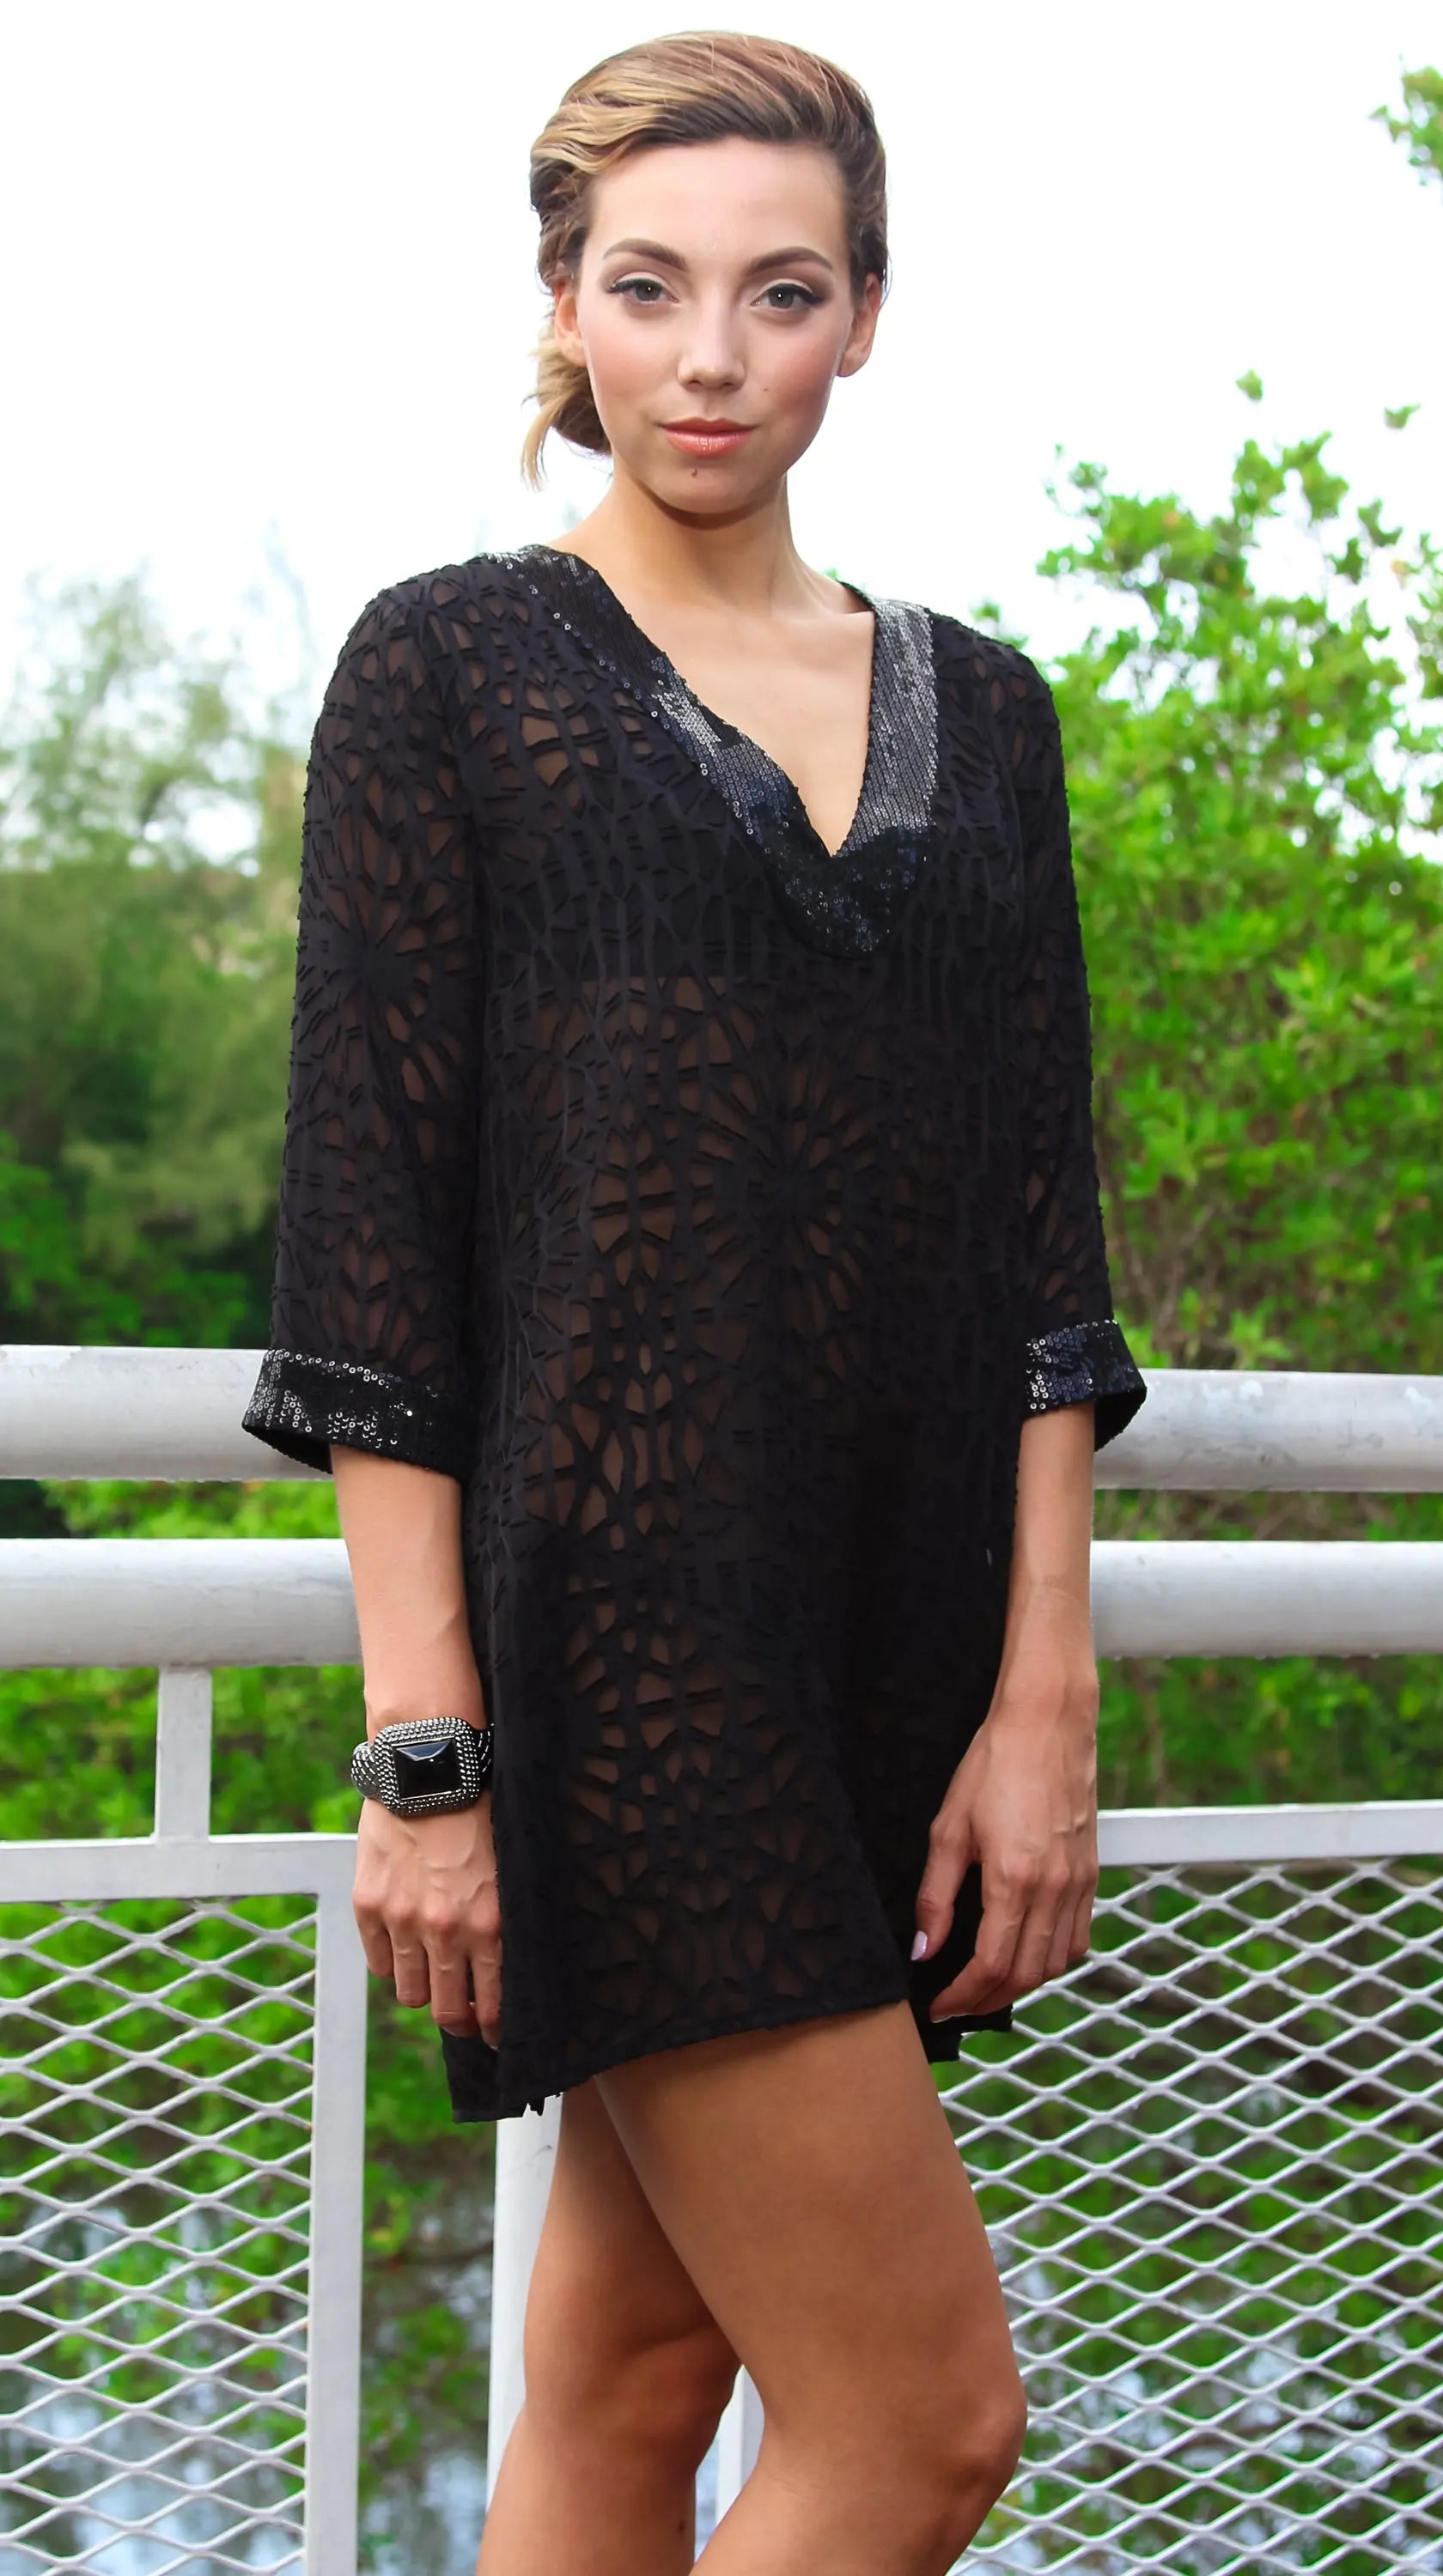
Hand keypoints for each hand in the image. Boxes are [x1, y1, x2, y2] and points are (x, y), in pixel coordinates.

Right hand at [352, 1792, 501, 2045]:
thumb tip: (510, 1970)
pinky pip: (380, 1963)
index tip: (495, 2034)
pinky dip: (393, 1962)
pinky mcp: (369, 1905)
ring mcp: (402, 1920)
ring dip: (424, 1991)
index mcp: (490, 1923)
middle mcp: (446, 1930)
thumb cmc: (481, 1810)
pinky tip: (406, 1945)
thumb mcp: (511, 1868)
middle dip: (460, 2021)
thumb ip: (506, 1921)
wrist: (429, 1766)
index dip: (493, 2029)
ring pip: (411, 1994)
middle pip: (448, 2012)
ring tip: (434, 1974)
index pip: (492, 2007)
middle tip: (465, 2015)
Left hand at [914, 1620, 1098, 2017]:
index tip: (939, 2005)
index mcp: (1014, 1878)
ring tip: (986, 1985)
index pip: (991, 1964)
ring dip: (1020, 1984)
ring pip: (1055, 1963)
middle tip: (957, 2003)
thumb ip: (935, 1894)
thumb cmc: (994, 1765)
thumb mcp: (949, 1827)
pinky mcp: (1091, 1873)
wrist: (1048, 1723)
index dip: (963, 1995)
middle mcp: (1054, 1888)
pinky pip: (1077, 1938)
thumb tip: (924, 1948)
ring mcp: (1079, 1883)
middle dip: (988, 1999)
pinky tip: (1027, 1954)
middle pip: (1025, 1974)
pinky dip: (1051, 1959)